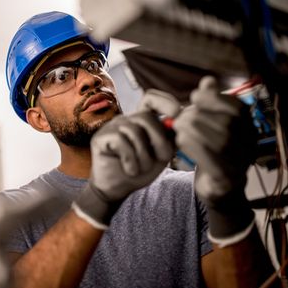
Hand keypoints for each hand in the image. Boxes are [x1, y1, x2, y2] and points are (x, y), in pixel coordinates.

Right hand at [73, 90, 179, 228]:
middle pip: (146, 117)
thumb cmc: (139, 171)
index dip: (165, 102)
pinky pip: (121, 142)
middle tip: (163, 158)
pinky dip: (130, 160)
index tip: (177, 114)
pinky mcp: (101, 137)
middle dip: (159, 140)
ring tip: (141, 169)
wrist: (116, 189)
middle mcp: (126, 120)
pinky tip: (130, 170)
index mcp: (141, 121)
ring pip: (134, 132)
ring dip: (144, 156)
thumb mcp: (161, 154)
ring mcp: (112, 127)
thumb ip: (172, 138)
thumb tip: (186, 120)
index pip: (151, 98)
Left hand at [173, 77, 257, 239]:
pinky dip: (193, 148)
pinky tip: (180, 142)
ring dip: (193, 131)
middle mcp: (250, 144)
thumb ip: (211, 103)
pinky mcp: (226, 178)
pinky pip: (211, 160)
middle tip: (180, 116)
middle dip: (199, 116)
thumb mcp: (213, 125)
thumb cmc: (213, 150)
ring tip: (178, 127)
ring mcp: (241, 163)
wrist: (219, 188)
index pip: (237, 108)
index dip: (215, 98)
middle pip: (227, 124)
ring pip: (219, 142)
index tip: (195, 96)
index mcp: (248, 128)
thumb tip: (208, 81)